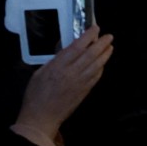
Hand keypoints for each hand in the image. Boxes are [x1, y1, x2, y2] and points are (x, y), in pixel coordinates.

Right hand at [14, 26, 112, 145]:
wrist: (42, 116)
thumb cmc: (36, 95)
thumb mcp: (39, 73)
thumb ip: (53, 62)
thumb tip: (65, 53)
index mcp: (58, 66)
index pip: (77, 47)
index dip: (88, 36)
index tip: (95, 29)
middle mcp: (71, 73)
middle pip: (91, 55)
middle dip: (101, 44)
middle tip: (109, 36)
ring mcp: (80, 83)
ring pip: (97, 65)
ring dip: (105, 55)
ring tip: (110, 47)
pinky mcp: (84, 92)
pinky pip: (96, 77)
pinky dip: (101, 68)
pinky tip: (103, 63)